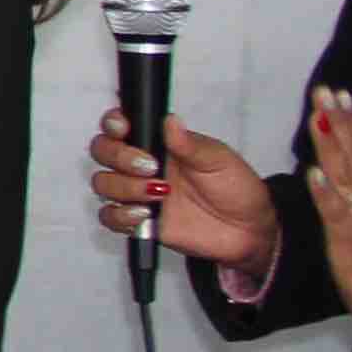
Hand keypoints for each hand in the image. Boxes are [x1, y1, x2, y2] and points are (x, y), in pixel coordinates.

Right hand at [86, 104, 276, 271]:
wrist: (249, 230)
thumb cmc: (236, 188)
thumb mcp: (218, 160)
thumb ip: (189, 144)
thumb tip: (170, 120)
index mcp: (158, 144)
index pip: (120, 126)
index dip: (112, 124)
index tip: (123, 129)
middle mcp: (141, 166)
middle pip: (102, 152)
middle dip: (118, 157)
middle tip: (150, 167)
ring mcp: (138, 194)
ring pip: (103, 183)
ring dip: (124, 187)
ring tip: (159, 194)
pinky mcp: (139, 222)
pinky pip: (109, 217)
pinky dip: (121, 216)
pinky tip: (146, 215)